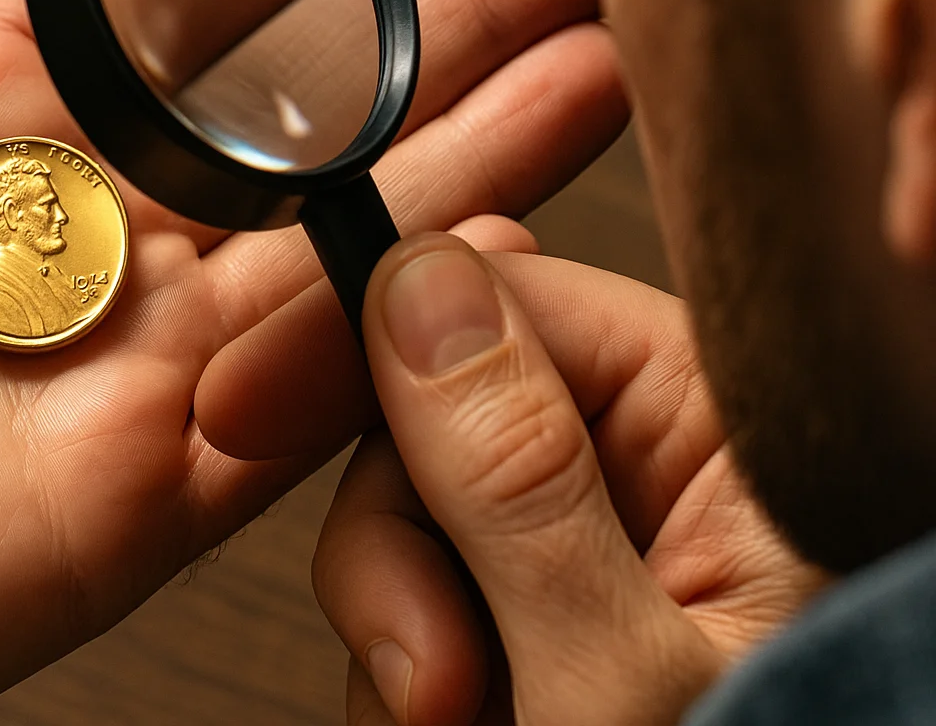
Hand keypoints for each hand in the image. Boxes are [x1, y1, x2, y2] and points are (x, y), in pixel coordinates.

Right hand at [311, 235, 826, 724]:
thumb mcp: (619, 668)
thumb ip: (515, 472)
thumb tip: (417, 279)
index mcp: (717, 429)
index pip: (505, 301)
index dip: (358, 337)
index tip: (241, 401)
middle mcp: (654, 469)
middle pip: (429, 420)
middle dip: (397, 551)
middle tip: (432, 678)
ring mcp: (588, 546)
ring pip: (408, 522)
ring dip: (405, 635)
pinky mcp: (536, 617)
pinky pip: (418, 603)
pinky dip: (413, 674)